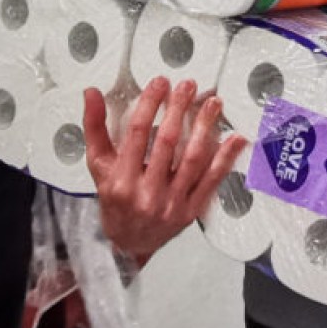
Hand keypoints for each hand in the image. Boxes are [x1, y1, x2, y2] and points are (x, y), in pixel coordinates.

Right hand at [84, 77, 246, 262]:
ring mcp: (172, 204)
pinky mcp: (191, 211)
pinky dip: (225, 158)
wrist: (129, 244)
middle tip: (188, 86)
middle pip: (168, 143)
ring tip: (213, 104)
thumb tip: (92, 94)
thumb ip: (94, 128)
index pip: (137, 133)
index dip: (150, 104)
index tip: (160, 84)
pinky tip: (234, 139)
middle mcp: (147, 194)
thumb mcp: (99, 166)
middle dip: (179, 109)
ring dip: (205, 128)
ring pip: (194, 159)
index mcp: (122, 181)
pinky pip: (212, 181)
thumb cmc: (115, 201)